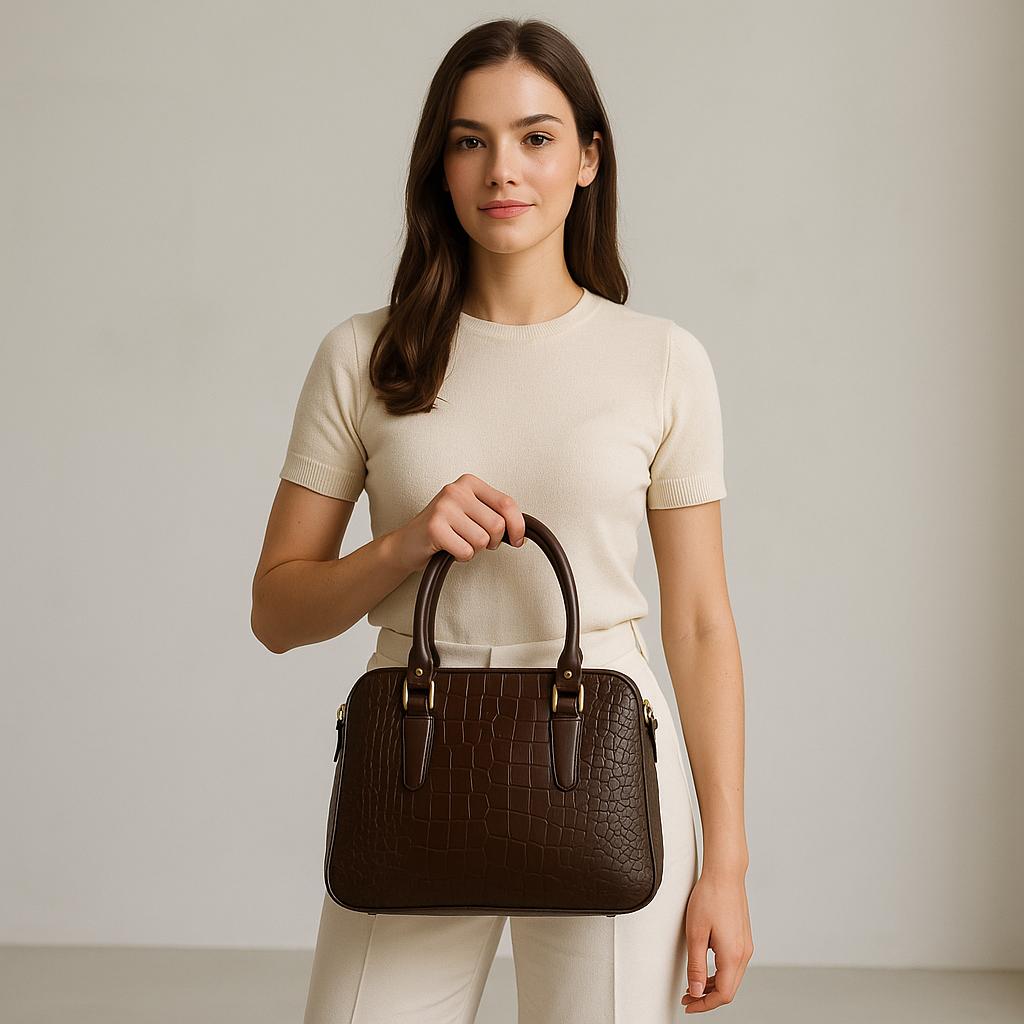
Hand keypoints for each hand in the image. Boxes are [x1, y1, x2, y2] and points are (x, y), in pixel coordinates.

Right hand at [391, 473, 526, 572]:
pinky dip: (461, 556)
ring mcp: (443, 507)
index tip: (517, 540)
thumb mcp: (471, 513)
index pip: (507, 504)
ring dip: (474, 549)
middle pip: (497, 525)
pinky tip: (449, 548)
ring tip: (459, 542)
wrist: (408, 542)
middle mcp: (456, 490)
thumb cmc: (444, 528)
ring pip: (482, 541)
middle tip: (476, 541)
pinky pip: (466, 551)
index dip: (518, 526)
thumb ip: (495, 515)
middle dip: (492, 542)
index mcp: (469, 482)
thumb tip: (521, 532)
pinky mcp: (434, 527)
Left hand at [681, 869, 753, 1012]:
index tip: (688, 1005)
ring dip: (713, 985)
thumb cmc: (709, 897)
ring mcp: (746, 946)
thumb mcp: (695, 933)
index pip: (722, 994)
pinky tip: (706, 968)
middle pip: (729, 989)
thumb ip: (696, 965)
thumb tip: (695, 991)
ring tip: (693, 984)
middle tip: (687, 998)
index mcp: (733, 955)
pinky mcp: (743, 938)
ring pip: (732, 978)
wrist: (725, 874)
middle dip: (707, 998)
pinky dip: (720, 973)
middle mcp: (744, 953)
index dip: (704, 1004)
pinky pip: (734, 964)